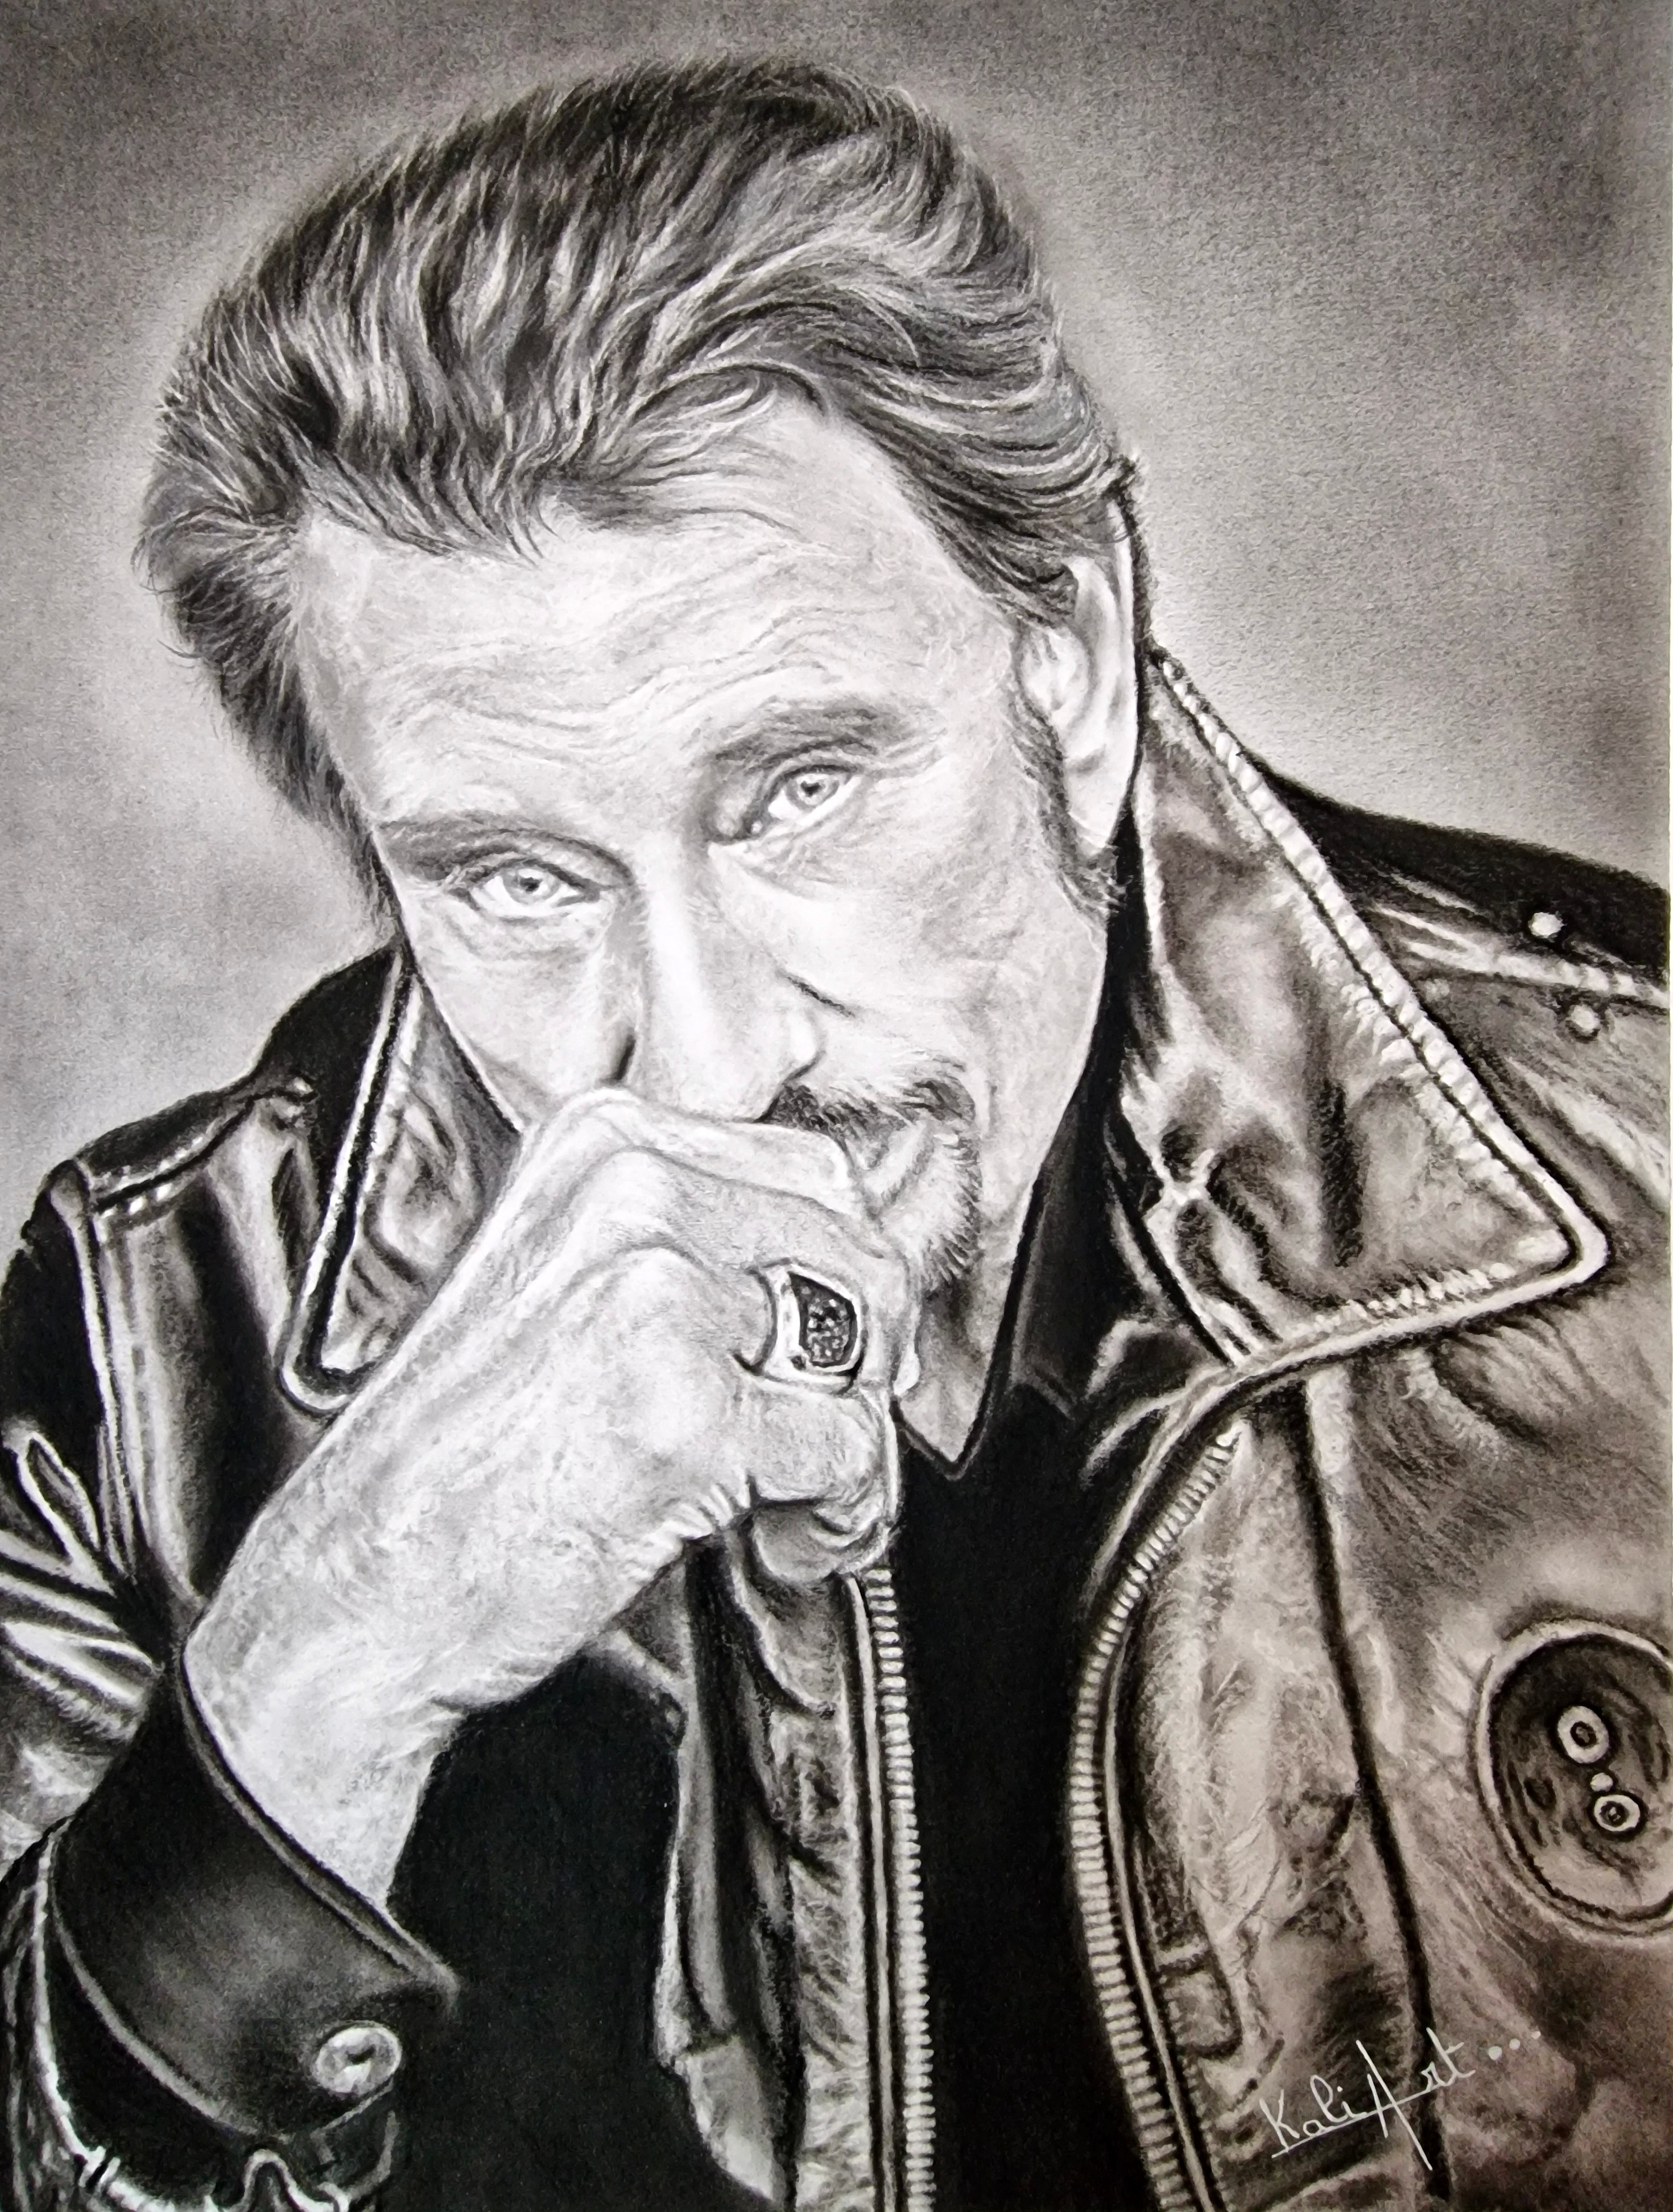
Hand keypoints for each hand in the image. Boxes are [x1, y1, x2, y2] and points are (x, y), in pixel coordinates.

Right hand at [185, 1090, 917, 1898]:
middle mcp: (633, 1192)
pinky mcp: (687, 1413)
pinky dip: (838, 1512)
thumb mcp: (560, 1279)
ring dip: (858, 1446)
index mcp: (603, 1142)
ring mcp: (659, 1296)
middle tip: (829, 1432)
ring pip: (864, 1354)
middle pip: (860, 1254)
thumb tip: (851, 1259)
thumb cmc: (459, 1455)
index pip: (814, 1171)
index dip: (852, 1273)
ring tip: (797, 1499)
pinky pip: (846, 1451)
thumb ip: (685, 1239)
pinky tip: (780, 1540)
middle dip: (874, 1358)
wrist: (357, 1584)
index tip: (838, 1349)